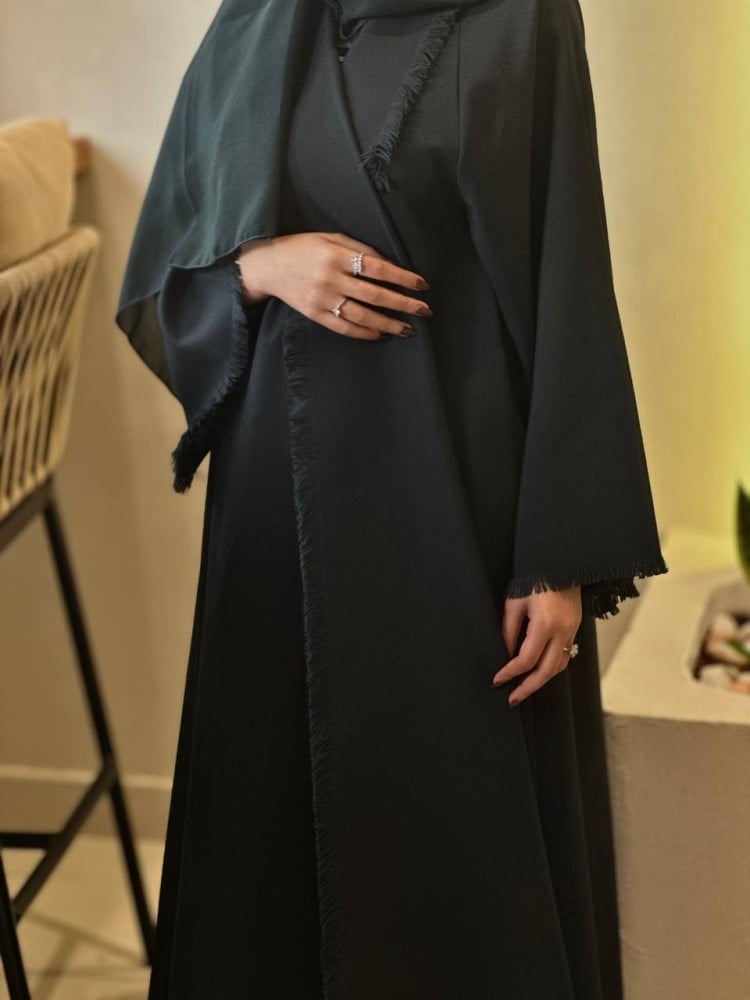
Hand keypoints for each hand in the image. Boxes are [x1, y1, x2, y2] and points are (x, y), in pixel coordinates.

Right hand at [237, 231, 431, 340]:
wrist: (268, 266)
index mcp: (336, 254)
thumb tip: (388, 263)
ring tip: (408, 329)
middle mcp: (330, 278)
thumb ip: (359, 248)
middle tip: (424, 310)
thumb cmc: (303, 247)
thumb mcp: (330, 237)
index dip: (401, 277)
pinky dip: (365, 332)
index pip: (377, 267)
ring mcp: (322, 299)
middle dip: (403, 304)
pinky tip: (381, 334)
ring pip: (362, 315)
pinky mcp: (315, 314)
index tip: (421, 285)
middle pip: (374, 294)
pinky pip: (344, 327)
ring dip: (388, 324)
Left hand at [492, 587, 581, 706]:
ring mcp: (572, 631)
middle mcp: (563, 632)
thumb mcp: (514, 602)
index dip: (510, 673)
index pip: (526, 660)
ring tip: (523, 688)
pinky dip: (551, 667)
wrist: (562, 563)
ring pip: (558, 667)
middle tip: (512, 699)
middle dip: (528, 688)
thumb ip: (508, 630)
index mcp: (545, 624)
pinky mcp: (575, 628)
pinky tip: (538, 671)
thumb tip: (505, 654)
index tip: (497, 680)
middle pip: (546, 671)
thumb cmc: (535, 578)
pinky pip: (564, 656)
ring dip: (541, 680)